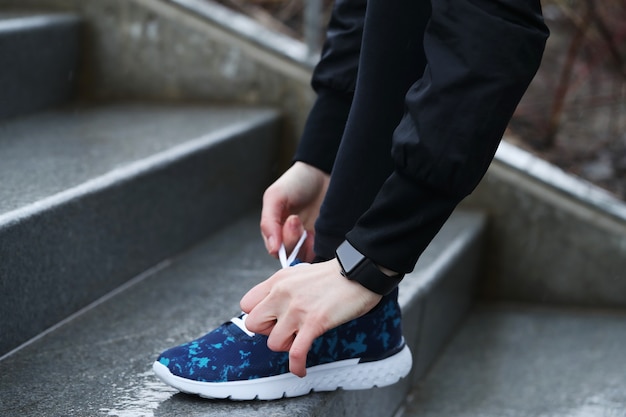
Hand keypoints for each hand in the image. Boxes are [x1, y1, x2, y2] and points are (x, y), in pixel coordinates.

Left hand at [240, 260, 381, 376]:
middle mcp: (283, 294)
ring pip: (273, 343)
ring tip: (299, 340)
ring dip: (286, 346)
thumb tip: (275, 304)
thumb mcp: (300, 273)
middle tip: (284, 329)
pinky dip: (297, 366)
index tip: (271, 319)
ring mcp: (297, 309)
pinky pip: (296, 353)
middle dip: (268, 332)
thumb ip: (284, 288)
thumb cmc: (335, 274)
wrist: (360, 271)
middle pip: (253, 324)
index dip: (258, 315)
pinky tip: (301, 369)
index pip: (247, 304)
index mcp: (278, 281)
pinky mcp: (314, 323)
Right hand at [261, 162, 328, 262]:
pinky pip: (321, 253)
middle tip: (297, 220)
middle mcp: (292, 237)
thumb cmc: (296, 182)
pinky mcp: (324, 240)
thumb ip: (268, 222)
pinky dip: (320, 248)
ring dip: (306, 244)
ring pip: (305, 257)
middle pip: (290, 254)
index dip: (282, 240)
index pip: (275, 249)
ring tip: (308, 226)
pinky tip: (319, 232)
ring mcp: (309, 240)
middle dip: (293, 239)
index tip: (291, 220)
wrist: (323, 173)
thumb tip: (273, 248)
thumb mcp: (275, 197)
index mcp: (276, 229)